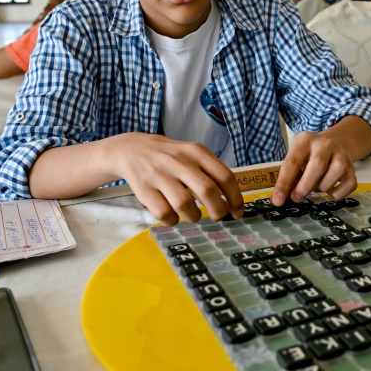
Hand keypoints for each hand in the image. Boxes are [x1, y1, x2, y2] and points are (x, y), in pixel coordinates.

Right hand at [112, 133, 243, 225]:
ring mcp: (160, 175)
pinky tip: (174, 217)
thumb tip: (232, 202)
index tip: (237, 212)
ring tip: (194, 215)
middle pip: (207, 190)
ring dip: (194, 216)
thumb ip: (211, 172)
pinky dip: (172, 220)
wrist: (132, 150)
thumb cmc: (171, 157)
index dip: (235, 198)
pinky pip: (164, 213)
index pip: (225, 176)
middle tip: (218, 217)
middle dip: (218, 210)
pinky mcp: (144, 188)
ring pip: (185, 204)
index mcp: (197, 152)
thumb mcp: (193, 154)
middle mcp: (179, 161)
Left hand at [271, 116, 370, 205]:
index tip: (278, 201)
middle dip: (305, 186)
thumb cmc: (310, 155)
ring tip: (316, 186)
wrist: (337, 143)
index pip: (292, 162)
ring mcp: (341, 155)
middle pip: (317, 165)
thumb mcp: (297, 158)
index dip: (284, 183)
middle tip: (296, 198)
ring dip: (322, 187)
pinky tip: (330, 190)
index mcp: (305, 140)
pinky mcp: (353, 168)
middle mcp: (325, 144)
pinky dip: (338, 193)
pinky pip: (349, 184)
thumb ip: (289, 177)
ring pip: (335, 173)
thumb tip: (279, 199)